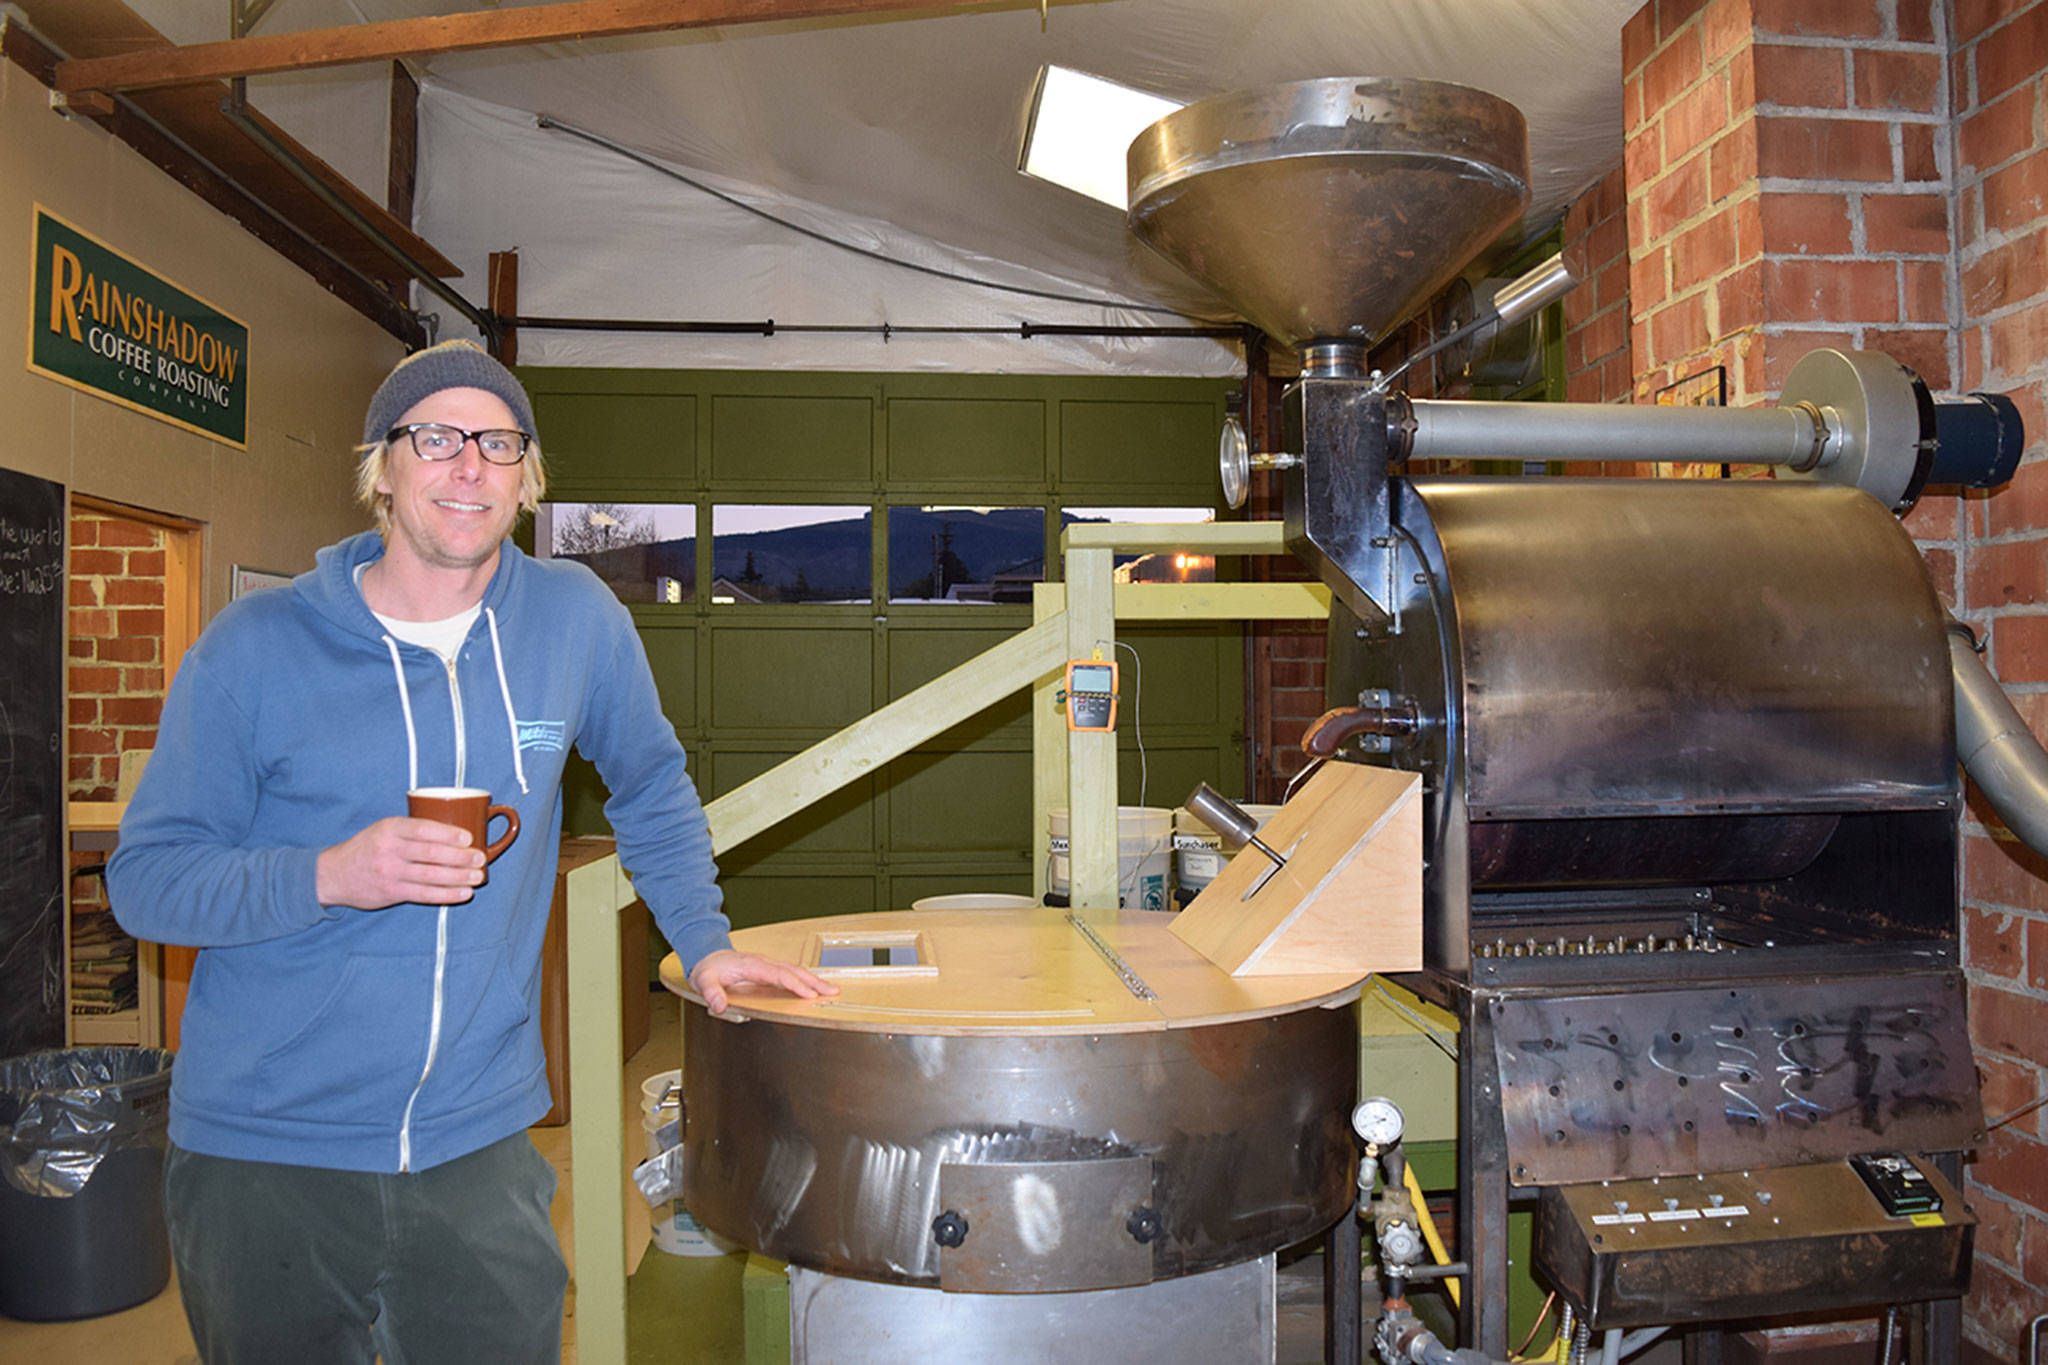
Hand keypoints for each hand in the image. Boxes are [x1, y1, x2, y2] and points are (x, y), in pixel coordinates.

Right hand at [315, 817, 484, 909]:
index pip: (423, 829)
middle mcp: (389, 850)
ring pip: (431, 875)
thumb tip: (455, 832)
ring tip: (478, 876)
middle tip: (480, 858)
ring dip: (458, 877)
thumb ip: (412, 830)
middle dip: (460, 857)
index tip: (469, 838)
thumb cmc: (368, 848)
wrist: (334, 874)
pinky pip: (424, 894)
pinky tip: (463, 893)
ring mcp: (390, 873)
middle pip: (431, 853)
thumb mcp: (385, 830)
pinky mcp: (392, 892)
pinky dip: (447, 894)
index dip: (448, 834)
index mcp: (390, 828)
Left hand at [689, 949, 838, 1015]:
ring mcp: (767, 966)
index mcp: (751, 965)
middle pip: (793, 970)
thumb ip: (711, 993)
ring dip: (813, 980)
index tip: (809, 995)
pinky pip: (790, 974)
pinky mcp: (768, 971)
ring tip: (830, 990)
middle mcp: (763, 963)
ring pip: (795, 971)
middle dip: (814, 981)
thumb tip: (720, 1005)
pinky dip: (805, 980)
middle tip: (832, 992)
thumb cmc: (708, 969)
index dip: (795, 985)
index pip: (778, 974)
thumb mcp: (703, 981)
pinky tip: (813, 988)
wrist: (707, 957)